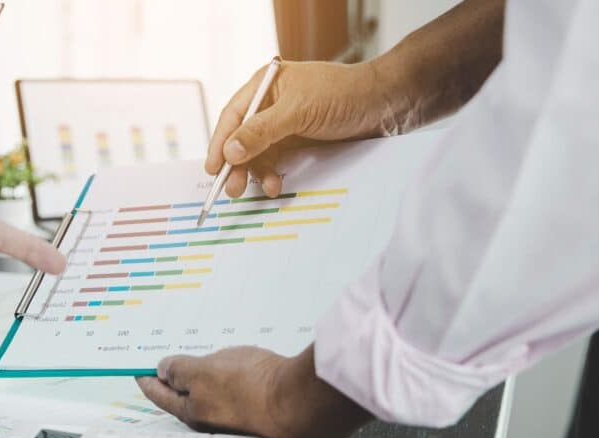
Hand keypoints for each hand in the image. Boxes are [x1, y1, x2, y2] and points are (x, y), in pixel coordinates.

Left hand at [137, 345, 371, 437]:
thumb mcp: (205, 370)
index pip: (160, 394)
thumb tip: (164, 370)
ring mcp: (234, 416)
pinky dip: (228, 377)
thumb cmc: (253, 388)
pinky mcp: (256, 408)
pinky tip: (235, 365)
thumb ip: (180, 369)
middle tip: (165, 365)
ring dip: (203, 376)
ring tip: (201, 359)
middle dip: (174, 379)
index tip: (139, 372)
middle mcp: (210, 419)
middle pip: (184, 396)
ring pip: (211, 392)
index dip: (148, 380)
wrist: (299, 401)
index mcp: (192, 411)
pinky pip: (234, 390)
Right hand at [207, 60, 403, 197]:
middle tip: (231, 188)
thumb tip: (230, 150)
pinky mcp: (299, 143)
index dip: (221, 142)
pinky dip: (273, 175)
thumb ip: (262, 130)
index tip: (214, 168)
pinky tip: (276, 185)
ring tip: (264, 189)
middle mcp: (271, 104)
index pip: (233, 115)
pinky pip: (276, 162)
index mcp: (266, 85)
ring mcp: (285, 125)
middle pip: (242, 138)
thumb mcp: (299, 110)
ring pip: (259, 154)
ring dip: (257, 174)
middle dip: (237, 164)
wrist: (384, 105)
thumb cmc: (344, 94)